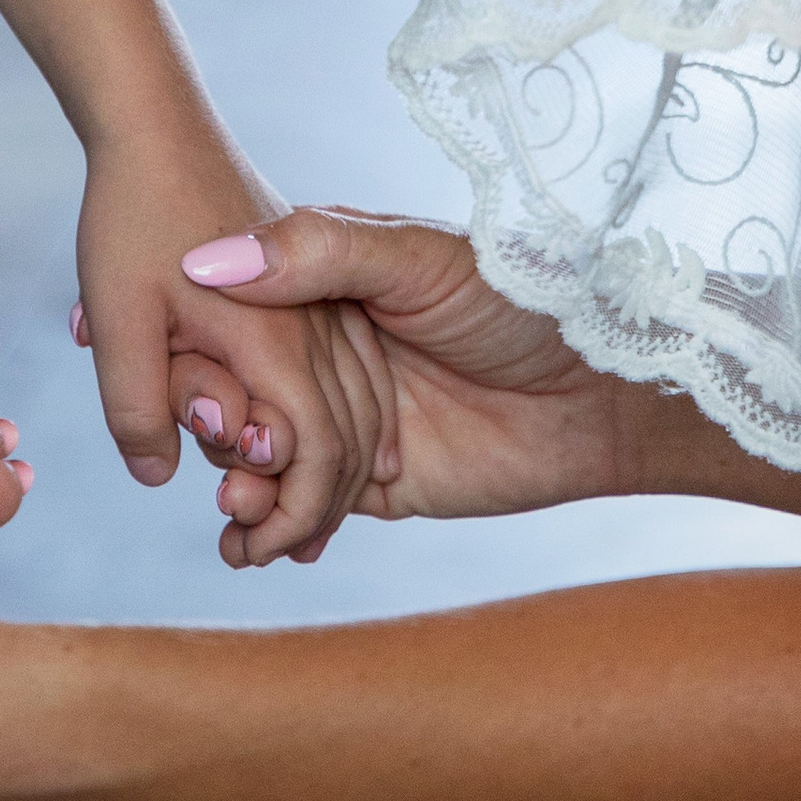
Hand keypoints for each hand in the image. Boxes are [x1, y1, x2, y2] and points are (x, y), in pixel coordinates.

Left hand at [73, 132, 389, 564]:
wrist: (157, 124)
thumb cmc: (133, 213)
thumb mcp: (117, 317)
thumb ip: (139, 407)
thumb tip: (161, 479)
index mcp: (279, 342)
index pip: (317, 460)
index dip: (291, 519)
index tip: (245, 548)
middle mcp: (320, 325)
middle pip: (348, 446)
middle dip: (310, 512)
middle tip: (248, 548)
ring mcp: (324, 302)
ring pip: (360, 410)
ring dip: (329, 475)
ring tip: (272, 517)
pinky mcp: (316, 286)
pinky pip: (355, 371)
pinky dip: (342, 424)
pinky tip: (300, 446)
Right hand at [164, 206, 709, 552]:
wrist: (605, 392)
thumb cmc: (519, 298)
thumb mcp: (417, 257)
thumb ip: (319, 251)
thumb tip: (211, 259)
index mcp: (326, 284)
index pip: (238, 322)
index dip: (207, 361)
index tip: (195, 394)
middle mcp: (329, 353)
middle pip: (243, 399)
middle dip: (221, 440)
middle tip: (224, 474)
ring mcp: (351, 421)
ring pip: (267, 462)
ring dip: (242, 494)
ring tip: (239, 521)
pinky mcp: (378, 485)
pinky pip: (310, 511)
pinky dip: (276, 533)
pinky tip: (255, 549)